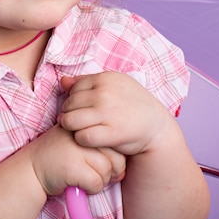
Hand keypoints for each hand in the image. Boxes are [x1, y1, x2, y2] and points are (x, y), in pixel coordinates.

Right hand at [26, 125, 125, 195]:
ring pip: (107, 170)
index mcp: (85, 124)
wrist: (31, 168)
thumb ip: (100, 146)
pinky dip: (91, 189)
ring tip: (85, 177)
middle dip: (112, 171)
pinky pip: (96, 182)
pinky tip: (80, 184)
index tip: (103, 163)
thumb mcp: (78, 142)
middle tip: (97, 174)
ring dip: (100, 181)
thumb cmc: (59, 156)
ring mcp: (76, 149)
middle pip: (116, 156)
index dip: (114, 158)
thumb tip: (122, 169)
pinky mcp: (72, 166)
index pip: (114, 141)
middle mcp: (81, 133)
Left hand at [59, 72, 173, 155]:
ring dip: (72, 128)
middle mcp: (105, 93)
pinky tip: (90, 140)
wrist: (156, 126)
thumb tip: (62, 81)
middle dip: (70, 114)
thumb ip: (87, 82)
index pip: (73, 89)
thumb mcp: (113, 86)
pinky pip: (82, 137)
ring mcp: (109, 112)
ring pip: (70, 121)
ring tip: (80, 130)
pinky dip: (82, 140)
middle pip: (69, 105)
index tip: (81, 109)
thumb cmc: (131, 105)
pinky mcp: (113, 133)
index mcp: (105, 78)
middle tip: (79, 122)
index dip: (73, 101)